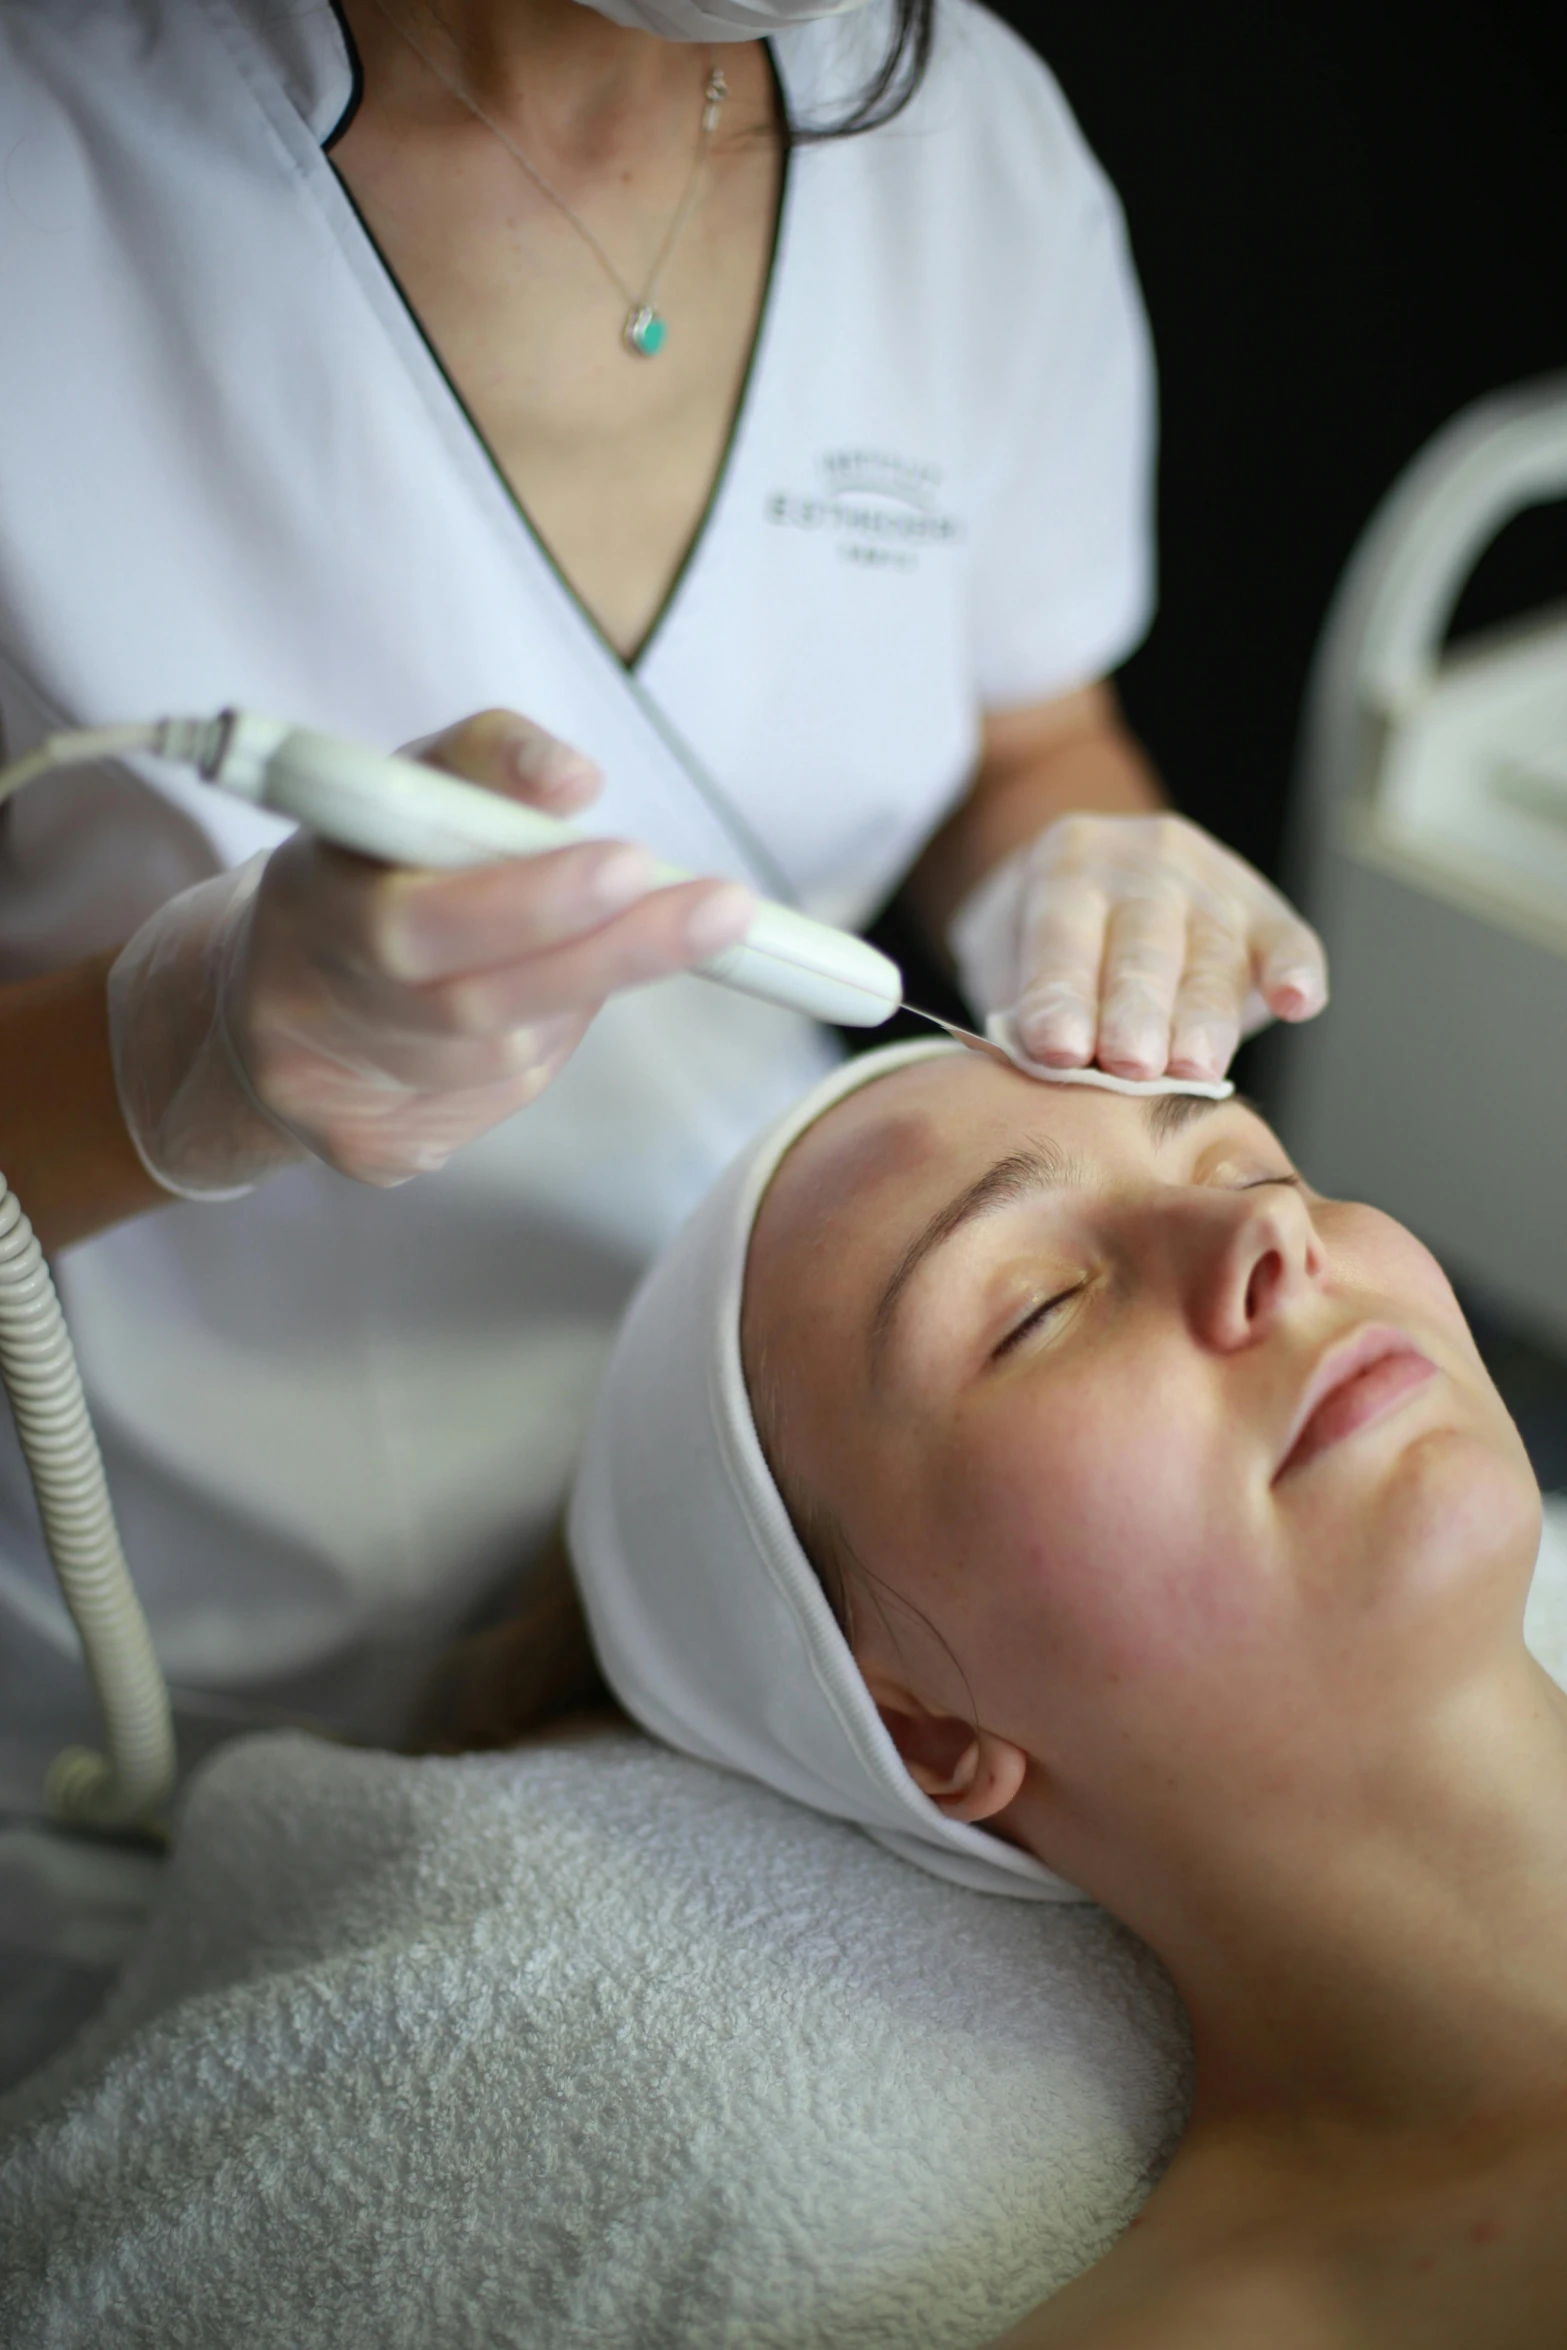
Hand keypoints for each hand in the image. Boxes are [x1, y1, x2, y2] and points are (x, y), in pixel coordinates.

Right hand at [108, 708, 755, 1194]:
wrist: (255, 999)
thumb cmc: (357, 875)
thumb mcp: (402, 791)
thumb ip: (483, 761)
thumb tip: (571, 780)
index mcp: (303, 901)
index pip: (415, 919)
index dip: (527, 901)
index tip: (633, 864)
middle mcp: (302, 1009)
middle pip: (475, 1006)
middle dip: (610, 953)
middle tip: (719, 910)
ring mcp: (332, 1097)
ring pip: (505, 1058)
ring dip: (577, 996)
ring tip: (609, 936)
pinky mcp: (369, 1154)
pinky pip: (496, 1104)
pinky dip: (538, 1046)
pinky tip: (532, 1008)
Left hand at [949, 811, 1326, 1082]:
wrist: (1100, 877)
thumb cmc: (1046, 939)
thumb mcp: (1007, 950)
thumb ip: (1020, 1002)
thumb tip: (1036, 1070)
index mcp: (1067, 865)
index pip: (1061, 936)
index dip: (1060, 996)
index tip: (1057, 1050)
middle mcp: (1144, 864)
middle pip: (1144, 945)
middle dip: (1138, 1010)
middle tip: (1132, 1064)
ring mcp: (1212, 883)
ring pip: (1212, 956)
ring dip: (1204, 1018)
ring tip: (1194, 1069)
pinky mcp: (1265, 911)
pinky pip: (1288, 942)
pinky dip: (1296, 972)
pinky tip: (1298, 1004)